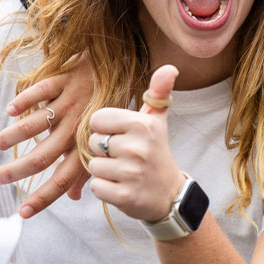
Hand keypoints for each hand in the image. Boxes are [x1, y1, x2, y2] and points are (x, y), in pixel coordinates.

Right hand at [0, 57, 96, 218]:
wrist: (121, 65)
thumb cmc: (107, 110)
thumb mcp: (100, 142)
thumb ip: (84, 169)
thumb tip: (74, 198)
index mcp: (85, 147)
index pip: (63, 180)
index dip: (43, 198)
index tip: (21, 213)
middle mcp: (77, 128)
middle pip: (42, 157)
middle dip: (15, 171)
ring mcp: (71, 103)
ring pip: (37, 124)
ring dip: (14, 136)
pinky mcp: (65, 80)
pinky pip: (41, 90)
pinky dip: (24, 101)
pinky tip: (11, 110)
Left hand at [84, 65, 185, 221]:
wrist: (169, 194)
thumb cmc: (155, 152)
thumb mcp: (157, 121)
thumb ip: (158, 93)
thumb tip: (170, 67)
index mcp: (142, 124)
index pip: (97, 119)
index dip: (105, 129)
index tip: (122, 137)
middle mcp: (138, 147)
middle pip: (92, 143)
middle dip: (104, 152)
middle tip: (125, 157)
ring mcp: (131, 173)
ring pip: (92, 166)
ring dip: (104, 172)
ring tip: (124, 172)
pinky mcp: (125, 196)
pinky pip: (96, 187)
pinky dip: (105, 189)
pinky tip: (122, 187)